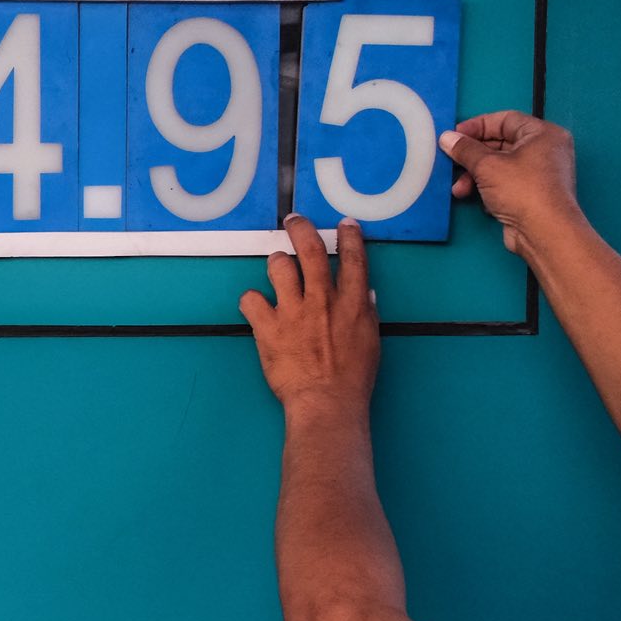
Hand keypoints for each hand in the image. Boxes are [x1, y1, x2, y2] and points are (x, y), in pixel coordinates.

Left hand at [239, 216, 378, 419]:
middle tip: (293, 220)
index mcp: (353, 303)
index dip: (349, 237)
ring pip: (279, 266)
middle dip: (301, 228)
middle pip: (310, 250)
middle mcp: (322, 299)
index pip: (353, 259)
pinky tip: (256, 307)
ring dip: (277, 262)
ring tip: (278, 267)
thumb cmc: (353, 377)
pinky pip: (250, 298)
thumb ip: (365, 313)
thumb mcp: (370, 341)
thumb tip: (365, 293)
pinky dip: (251, 300)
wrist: (325, 401)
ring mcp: (292, 311)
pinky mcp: (267, 326)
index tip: (345, 223)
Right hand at [440, 112, 581, 257]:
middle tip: (450, 161)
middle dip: (472, 155)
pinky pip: (504, 182)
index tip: (453, 135)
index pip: (506, 119)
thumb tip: (446, 138)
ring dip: (474, 175)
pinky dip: (486, 187)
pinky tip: (472, 197)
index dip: (477, 125)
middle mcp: (544, 150)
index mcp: (543, 134)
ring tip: (459, 188)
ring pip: (499, 165)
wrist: (544, 231)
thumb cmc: (521, 189)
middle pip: (500, 143)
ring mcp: (539, 173)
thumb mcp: (487, 165)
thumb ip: (465, 149)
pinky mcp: (532, 194)